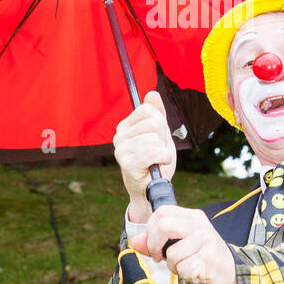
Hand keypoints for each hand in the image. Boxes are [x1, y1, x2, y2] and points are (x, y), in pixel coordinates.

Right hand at [113, 90, 176, 220]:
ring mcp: (121, 149)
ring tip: (156, 161)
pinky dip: (163, 158)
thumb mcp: (160, 134)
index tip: (157, 139)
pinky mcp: (127, 163)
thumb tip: (152, 93)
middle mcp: (119, 136)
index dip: (161, 125)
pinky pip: (153, 152)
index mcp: (125, 126)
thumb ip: (157, 113)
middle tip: (157, 153)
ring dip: (163, 151)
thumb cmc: (155, 162)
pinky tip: (157, 166)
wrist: (151, 189)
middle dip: (163, 139)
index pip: (148, 110)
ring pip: (155, 138)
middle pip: (154, 123)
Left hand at [130, 206, 237, 283]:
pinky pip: (183, 268)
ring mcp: (206, 241)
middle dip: (154, 246)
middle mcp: (200, 225)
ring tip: (186, 266)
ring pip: (172, 253)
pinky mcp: (209, 259)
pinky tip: (196, 273)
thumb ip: (155, 242)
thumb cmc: (201, 257)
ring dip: (173, 266)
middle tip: (159, 257)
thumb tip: (135, 241)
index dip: (150, 229)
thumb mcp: (178, 245)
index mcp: (192, 216)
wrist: (230, 273)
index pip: (161, 212)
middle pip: (163, 225)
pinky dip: (185, 275)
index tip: (155, 244)